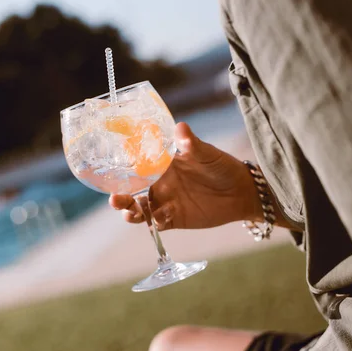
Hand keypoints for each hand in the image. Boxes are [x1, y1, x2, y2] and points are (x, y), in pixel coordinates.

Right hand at [109, 123, 261, 229]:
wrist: (242, 191)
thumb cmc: (222, 166)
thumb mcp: (207, 153)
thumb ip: (191, 144)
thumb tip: (180, 127)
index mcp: (163, 165)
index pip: (137, 167)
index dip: (122, 170)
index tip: (109, 170)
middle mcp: (160, 184)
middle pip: (133, 192)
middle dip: (121, 197)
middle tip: (114, 199)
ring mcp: (167, 202)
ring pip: (142, 210)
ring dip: (132, 213)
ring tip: (128, 214)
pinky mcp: (175, 219)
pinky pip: (159, 224)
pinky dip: (155, 223)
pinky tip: (156, 221)